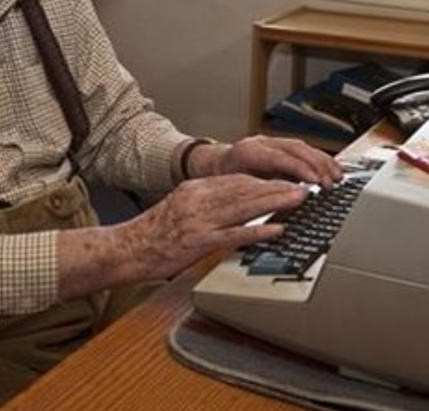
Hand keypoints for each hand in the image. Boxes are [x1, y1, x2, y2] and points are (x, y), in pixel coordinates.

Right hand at [117, 174, 306, 280]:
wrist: (125, 249)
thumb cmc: (153, 234)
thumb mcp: (179, 209)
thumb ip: (206, 204)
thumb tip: (235, 205)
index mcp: (195, 190)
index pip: (237, 180)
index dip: (265, 180)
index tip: (285, 180)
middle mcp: (199, 200)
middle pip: (245, 189)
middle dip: (277, 187)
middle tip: (303, 187)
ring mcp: (199, 221)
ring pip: (244, 207)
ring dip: (275, 202)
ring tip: (298, 200)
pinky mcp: (198, 242)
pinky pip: (234, 234)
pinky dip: (258, 231)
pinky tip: (277, 229)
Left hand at [199, 136, 343, 184]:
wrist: (215, 164)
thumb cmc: (222, 179)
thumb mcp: (235, 188)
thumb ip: (257, 192)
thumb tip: (279, 200)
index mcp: (248, 152)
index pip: (279, 157)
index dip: (299, 169)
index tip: (315, 181)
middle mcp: (261, 142)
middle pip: (295, 149)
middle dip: (316, 165)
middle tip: (330, 183)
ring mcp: (271, 142)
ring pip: (302, 146)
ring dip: (322, 161)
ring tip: (337, 176)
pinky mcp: (280, 145)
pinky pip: (303, 148)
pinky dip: (319, 158)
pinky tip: (331, 168)